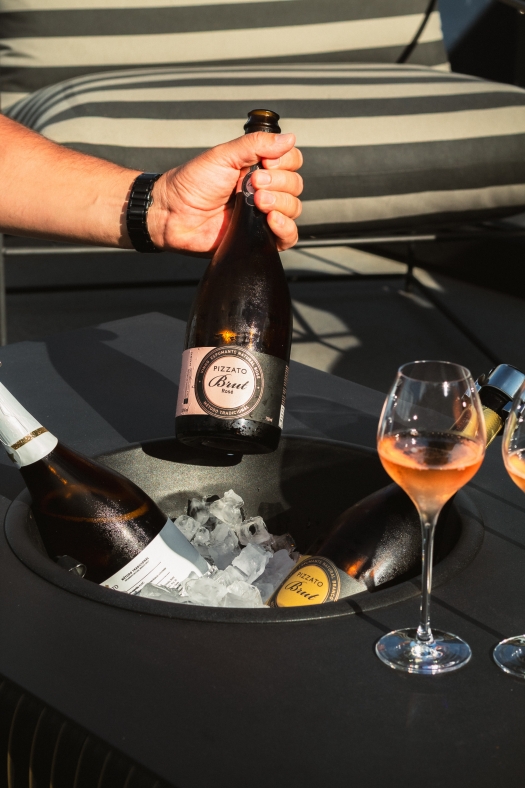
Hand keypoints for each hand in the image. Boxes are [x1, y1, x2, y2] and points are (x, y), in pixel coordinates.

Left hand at [148, 132, 302, 252]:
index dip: (284, 162)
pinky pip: (288, 237)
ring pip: (294, 208)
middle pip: (295, 185)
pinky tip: (272, 221)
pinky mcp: (259, 238)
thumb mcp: (223, 156)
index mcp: (257, 168)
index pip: (291, 161)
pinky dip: (286, 228)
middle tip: (253, 185)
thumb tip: (289, 137)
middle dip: (279, 183)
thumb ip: (255, 145)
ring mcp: (263, 215)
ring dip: (281, 203)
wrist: (173, 215)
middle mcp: (264, 190)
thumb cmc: (191, 184)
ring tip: (257, 202)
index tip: (265, 164)